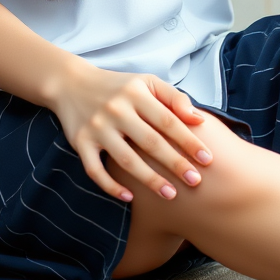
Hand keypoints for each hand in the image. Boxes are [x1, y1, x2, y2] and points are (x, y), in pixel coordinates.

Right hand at [50, 66, 212, 201]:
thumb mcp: (146, 82)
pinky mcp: (80, 142)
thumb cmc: (119, 86)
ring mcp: (97, 127)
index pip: (167, 120)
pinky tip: (129, 198)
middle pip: (150, 141)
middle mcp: (116, 110)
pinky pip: (95, 170)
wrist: (71, 83)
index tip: (208, 159)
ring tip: (171, 194)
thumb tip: (199, 119)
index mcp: (136, 93)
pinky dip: (111, 186)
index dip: (189, 140)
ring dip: (149, 179)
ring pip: (126, 159)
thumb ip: (174, 98)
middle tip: (196, 181)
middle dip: (175, 163)